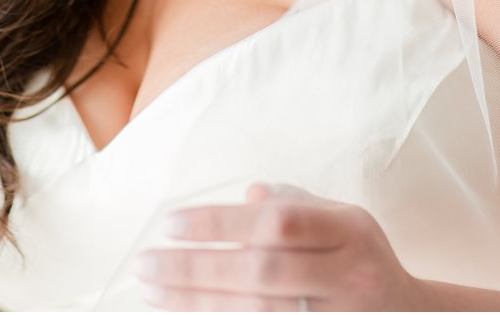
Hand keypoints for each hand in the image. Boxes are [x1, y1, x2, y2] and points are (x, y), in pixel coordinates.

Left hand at [132, 183, 428, 310]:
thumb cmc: (356, 255)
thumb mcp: (337, 219)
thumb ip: (292, 204)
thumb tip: (247, 196)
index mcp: (349, 230)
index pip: (277, 224)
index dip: (220, 224)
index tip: (168, 224)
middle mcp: (350, 275)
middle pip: (263, 272)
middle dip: (196, 268)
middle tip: (144, 263)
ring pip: (262, 312)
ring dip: (198, 304)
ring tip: (152, 291)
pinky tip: (187, 314)